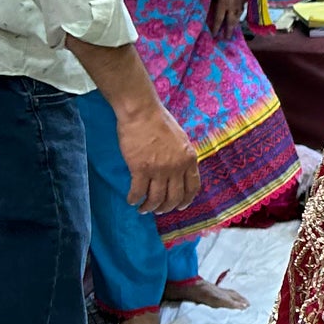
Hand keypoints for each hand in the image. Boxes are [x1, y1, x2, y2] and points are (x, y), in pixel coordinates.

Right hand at [114, 97, 200, 212]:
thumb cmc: (159, 121)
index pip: (192, 187)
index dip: (186, 200)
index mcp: (189, 159)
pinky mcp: (140, 169)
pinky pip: (138, 192)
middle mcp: (176, 167)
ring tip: (143, 209)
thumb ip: (182, 156)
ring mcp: (158, 170)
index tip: (180, 206)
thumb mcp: (181, 139)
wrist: (142, 112)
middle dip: (166, 208)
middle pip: (174, 198)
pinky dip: (134, 199)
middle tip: (159, 210)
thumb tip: (180, 172)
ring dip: (149, 207)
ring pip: (156, 199)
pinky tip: (131, 200)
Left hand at [208, 0, 249, 42]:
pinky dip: (241, 12)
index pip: (219, 19)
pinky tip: (240, 13)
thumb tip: (213, 5)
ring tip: (234, 27)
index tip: (214, 35)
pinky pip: (244, 8)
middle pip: (231, 21)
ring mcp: (242, 2)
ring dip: (235, 22)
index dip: (216, 28)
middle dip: (229, 31)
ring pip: (239, 16)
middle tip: (226, 38)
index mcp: (223, 3)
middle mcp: (233, 6)